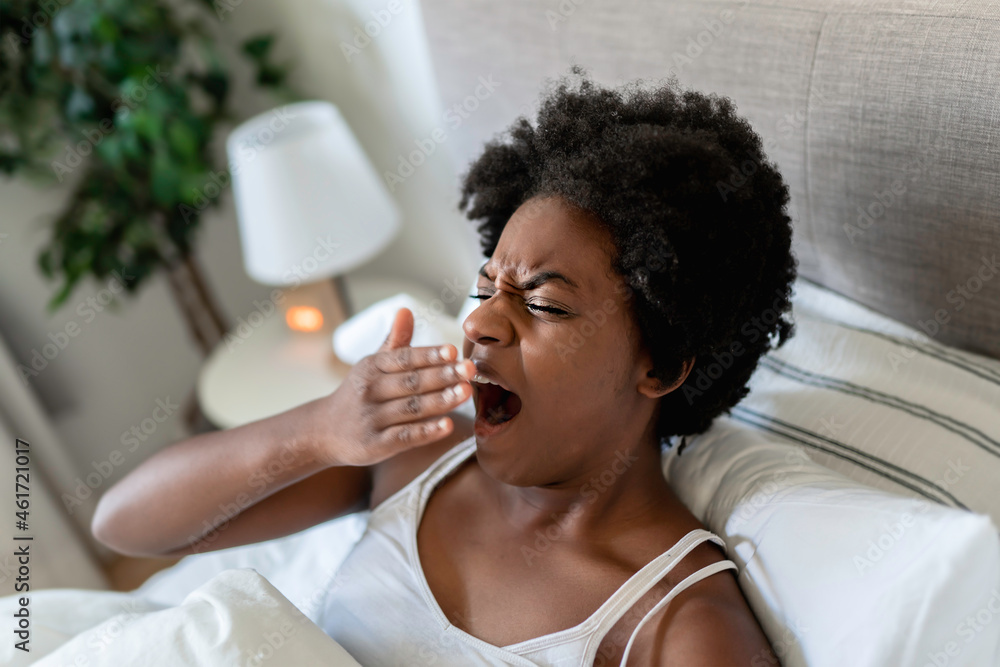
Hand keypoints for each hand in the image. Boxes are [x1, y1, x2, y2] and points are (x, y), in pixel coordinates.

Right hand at [311, 307, 473, 466]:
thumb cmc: (358, 393)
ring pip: (412, 408)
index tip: (453, 351)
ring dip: (441, 400)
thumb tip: (406, 310)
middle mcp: (370, 391)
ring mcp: (372, 419)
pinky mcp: (375, 445)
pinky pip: (405, 437)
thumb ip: (394, 342)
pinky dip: (426, 432)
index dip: (428, 355)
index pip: (404, 359)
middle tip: (470, 368)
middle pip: (412, 382)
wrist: (324, 431)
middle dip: (443, 375)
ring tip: (465, 392)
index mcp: (372, 368)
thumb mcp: (371, 365)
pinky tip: (448, 426)